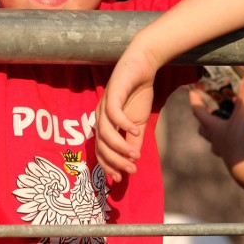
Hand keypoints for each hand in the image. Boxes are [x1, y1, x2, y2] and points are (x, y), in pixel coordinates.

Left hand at [95, 48, 157, 182]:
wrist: (143, 65)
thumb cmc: (138, 93)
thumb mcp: (138, 123)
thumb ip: (134, 141)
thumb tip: (132, 161)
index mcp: (104, 124)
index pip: (100, 150)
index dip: (108, 165)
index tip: (120, 178)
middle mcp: (100, 116)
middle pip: (101, 144)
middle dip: (115, 160)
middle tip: (130, 170)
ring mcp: (104, 104)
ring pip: (105, 132)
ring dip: (119, 147)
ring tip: (134, 155)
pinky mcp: (112, 93)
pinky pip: (113, 113)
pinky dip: (123, 124)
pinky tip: (135, 131)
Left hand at [190, 74, 243, 171]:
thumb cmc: (240, 141)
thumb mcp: (243, 115)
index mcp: (213, 127)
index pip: (199, 111)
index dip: (195, 100)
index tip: (192, 92)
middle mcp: (214, 139)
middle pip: (203, 128)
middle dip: (203, 119)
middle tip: (205, 112)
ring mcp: (222, 150)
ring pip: (213, 140)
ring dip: (213, 133)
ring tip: (218, 128)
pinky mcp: (231, 158)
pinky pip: (225, 149)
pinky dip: (227, 144)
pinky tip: (233, 143)